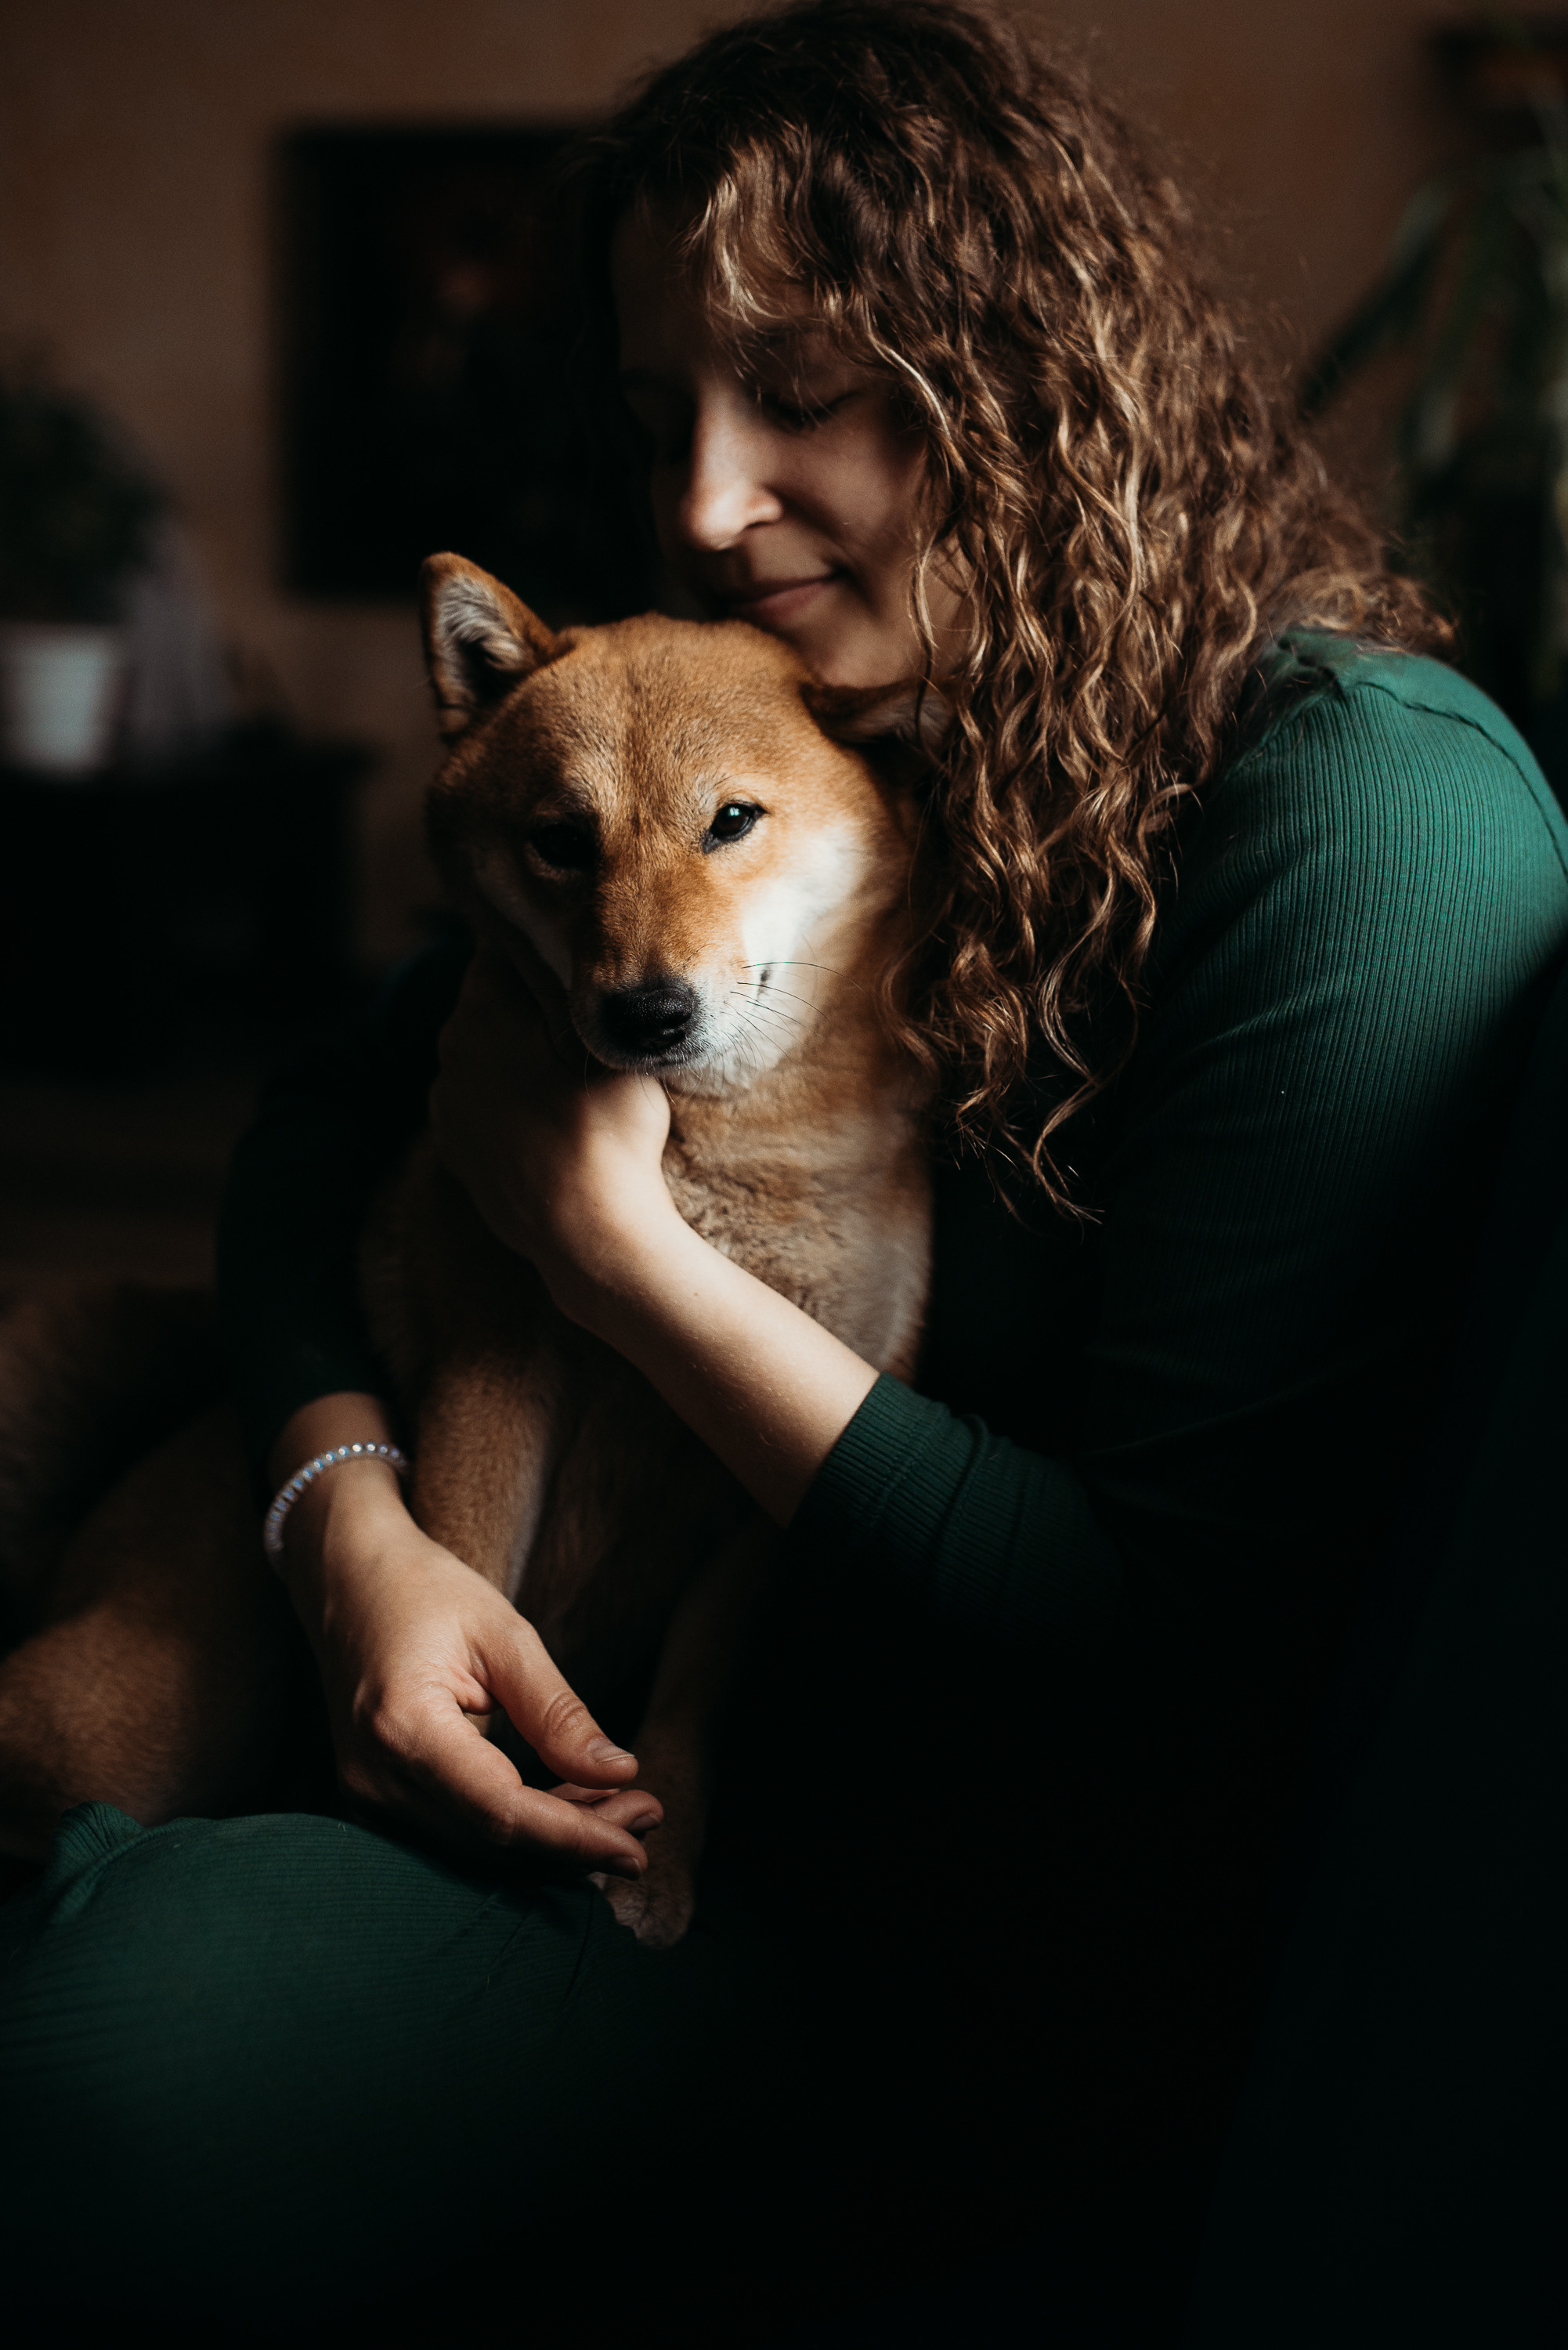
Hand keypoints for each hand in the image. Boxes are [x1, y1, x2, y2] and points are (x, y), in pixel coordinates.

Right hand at [272, 1405, 660, 1874]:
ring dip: (551, 1839)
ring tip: (619, 1805)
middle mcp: (375, 1778)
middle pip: (492, 1842)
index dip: (575, 1837)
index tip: (640, 1845)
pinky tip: (565, 1803)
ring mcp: (366, 1795)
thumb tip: (620, 1773)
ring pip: (476, 1848)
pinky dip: (515, 1828)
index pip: (502, 1811)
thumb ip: (557, 1711)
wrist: (347, 1580)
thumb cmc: (424, 1591)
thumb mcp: (504, 1634)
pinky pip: (454, 1833)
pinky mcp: (375, 1798)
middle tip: (649, 1813)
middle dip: (577, 1841)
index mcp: (404, 1727)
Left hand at [430, 949, 677, 1317]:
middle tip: (573, 1017)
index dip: (539, 951)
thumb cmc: (609, 1128)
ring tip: (558, 1079)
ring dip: (508, 1058)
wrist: (585, 1231)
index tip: (570, 962)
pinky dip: (500, 1107)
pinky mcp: (453, 1149)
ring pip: (478, 1057)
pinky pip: (476, 1107)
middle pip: (486, 1003)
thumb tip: (576, 963)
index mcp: (483, 1006)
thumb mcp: (611, 1042)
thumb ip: (584, 996)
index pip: (503, 950)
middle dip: (521, 1006)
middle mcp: (451, 1047)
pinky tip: (539, 1121)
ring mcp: (447, 1102)